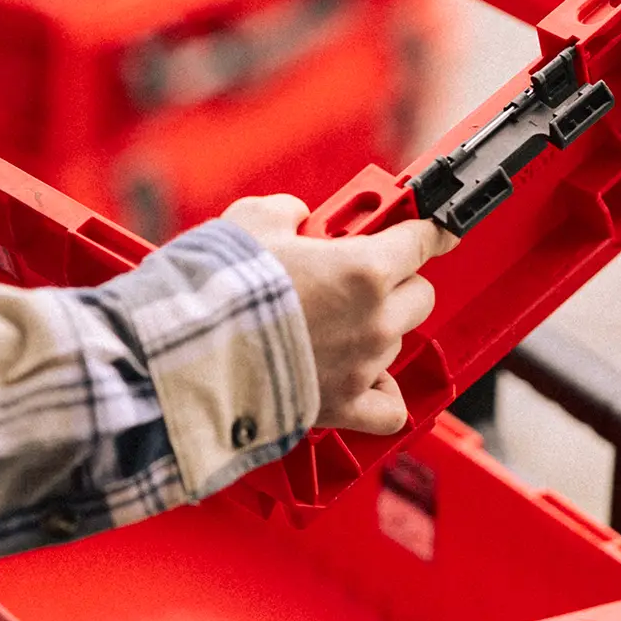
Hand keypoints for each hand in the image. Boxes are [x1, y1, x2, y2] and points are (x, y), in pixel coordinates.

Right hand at [224, 193, 455, 436]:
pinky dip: (380, 392)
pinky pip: (389, 407)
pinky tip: (361, 375)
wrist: (191, 352)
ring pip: (397, 342)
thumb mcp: (255, 219)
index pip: (422, 241)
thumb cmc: (222, 287)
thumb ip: (290, 213)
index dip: (425, 228)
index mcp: (364, 269)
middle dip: (396, 279)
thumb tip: (298, 219)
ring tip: (332, 319)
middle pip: (421, 294)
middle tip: (359, 272)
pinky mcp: (343, 407)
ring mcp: (363, 367)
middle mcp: (374, 320)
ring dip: (375, 328)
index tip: (429, 227)